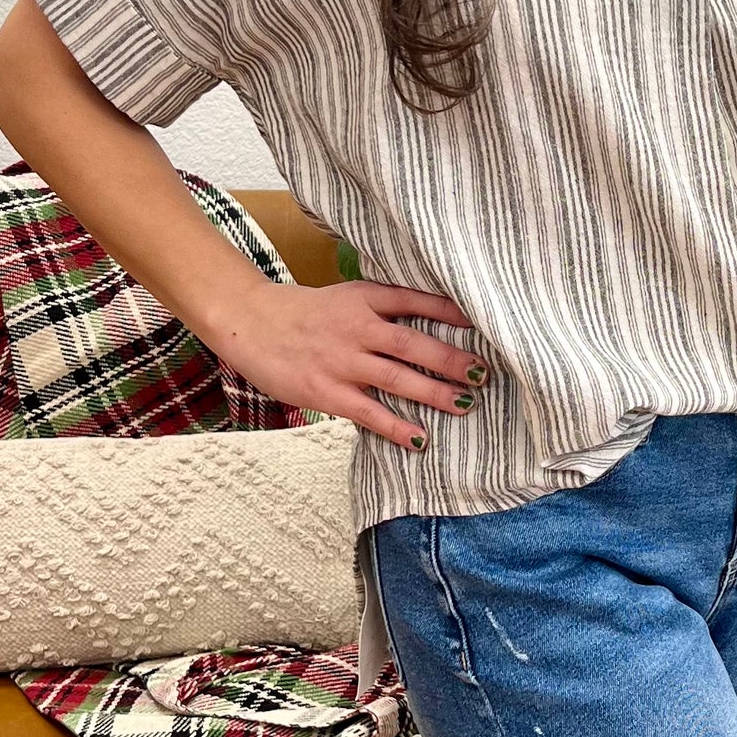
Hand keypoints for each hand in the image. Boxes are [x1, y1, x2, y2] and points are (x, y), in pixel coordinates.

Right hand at [205, 276, 488, 455]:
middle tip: (485, 371)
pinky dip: (397, 427)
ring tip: (467, 403)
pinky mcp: (327, 392)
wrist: (251, 324)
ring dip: (435, 393)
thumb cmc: (304, 313)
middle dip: (452, 359)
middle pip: (414, 344)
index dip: (450, 311)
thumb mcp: (346, 297)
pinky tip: (421, 439)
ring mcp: (342, 361)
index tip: (482, 321)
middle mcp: (357, 328)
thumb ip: (382, 308)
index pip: (415, 300)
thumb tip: (430, 323)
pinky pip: (369, 413)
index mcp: (364, 298)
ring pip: (398, 379)